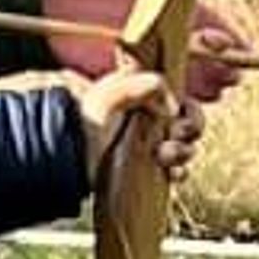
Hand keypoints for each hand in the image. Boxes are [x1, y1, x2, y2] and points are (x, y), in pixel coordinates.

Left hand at [37, 0, 249, 105]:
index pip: (197, 13)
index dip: (221, 30)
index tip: (240, 48)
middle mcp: (145, 23)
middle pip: (192, 47)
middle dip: (216, 63)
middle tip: (233, 76)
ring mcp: (126, 48)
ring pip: (172, 69)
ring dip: (196, 82)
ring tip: (216, 92)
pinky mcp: (104, 68)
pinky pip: (138, 85)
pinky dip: (159, 94)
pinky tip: (179, 102)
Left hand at [55, 68, 203, 182]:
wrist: (68, 155)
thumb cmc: (85, 120)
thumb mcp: (113, 93)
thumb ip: (144, 86)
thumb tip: (172, 107)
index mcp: (145, 97)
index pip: (182, 99)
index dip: (188, 108)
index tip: (179, 114)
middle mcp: (150, 121)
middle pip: (189, 124)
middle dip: (190, 129)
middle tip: (175, 134)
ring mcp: (149, 146)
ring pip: (184, 148)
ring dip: (183, 151)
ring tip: (164, 154)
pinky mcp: (145, 169)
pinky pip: (175, 171)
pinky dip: (178, 172)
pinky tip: (171, 173)